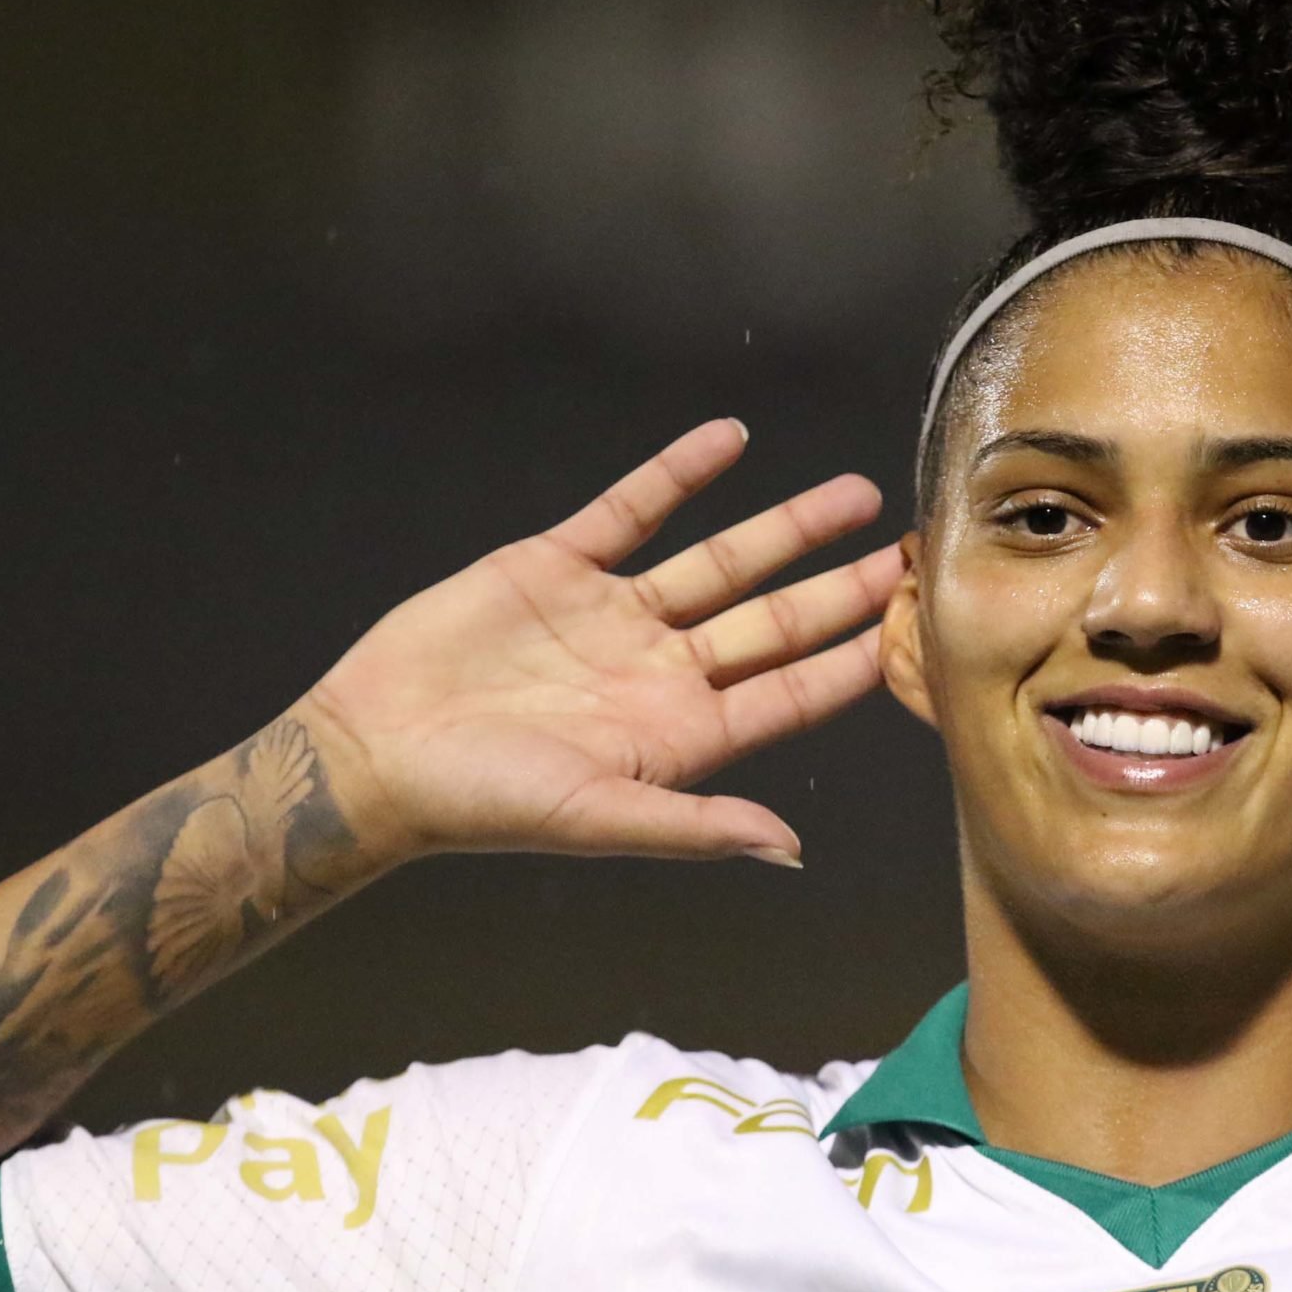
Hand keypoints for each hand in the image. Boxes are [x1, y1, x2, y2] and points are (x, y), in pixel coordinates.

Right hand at [297, 419, 901, 867]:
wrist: (372, 754)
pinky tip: (729, 440)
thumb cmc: (483, 804)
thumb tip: (788, 850)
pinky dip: (678, 474)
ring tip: (854, 495)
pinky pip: (631, 510)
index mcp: (680, 736)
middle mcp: (659, 672)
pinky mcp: (557, 568)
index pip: (790, 693)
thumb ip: (696, 827)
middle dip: (842, 589)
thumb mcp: (597, 820)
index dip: (853, 662)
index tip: (918, 630)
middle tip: (913, 552)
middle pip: (773, 622)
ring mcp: (613, 617)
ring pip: (720, 562)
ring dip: (785, 527)